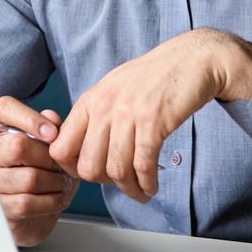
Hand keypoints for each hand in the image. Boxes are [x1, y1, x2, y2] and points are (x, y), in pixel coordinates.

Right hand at [0, 96, 78, 246]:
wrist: (34, 218)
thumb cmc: (43, 177)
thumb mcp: (52, 151)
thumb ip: (53, 130)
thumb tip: (51, 118)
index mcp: (2, 132)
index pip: (5, 108)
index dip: (30, 117)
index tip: (52, 133)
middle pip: (18, 145)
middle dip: (50, 158)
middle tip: (60, 166)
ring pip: (29, 178)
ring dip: (55, 183)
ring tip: (61, 184)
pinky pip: (27, 203)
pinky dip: (50, 202)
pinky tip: (55, 199)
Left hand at [49, 28, 251, 202]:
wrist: (190, 59)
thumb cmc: (153, 77)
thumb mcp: (113, 90)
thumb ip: (95, 116)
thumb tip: (81, 150)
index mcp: (90, 101)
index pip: (61, 148)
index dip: (72, 169)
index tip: (90, 175)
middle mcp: (104, 107)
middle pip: (88, 167)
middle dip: (103, 183)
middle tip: (119, 183)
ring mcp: (128, 114)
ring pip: (116, 170)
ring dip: (130, 189)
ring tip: (140, 192)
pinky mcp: (153, 122)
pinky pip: (143, 165)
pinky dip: (147, 183)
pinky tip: (152, 186)